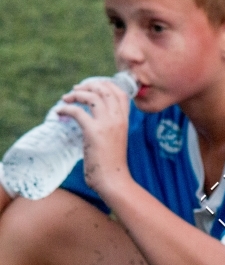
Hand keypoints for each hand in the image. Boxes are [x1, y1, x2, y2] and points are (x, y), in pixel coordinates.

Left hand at [55, 78, 131, 196]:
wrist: (113, 179)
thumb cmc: (112, 163)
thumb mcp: (116, 140)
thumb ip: (109, 127)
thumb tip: (94, 119)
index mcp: (125, 120)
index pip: (120, 92)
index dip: (105, 84)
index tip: (91, 87)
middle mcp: (118, 119)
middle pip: (105, 89)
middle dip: (88, 85)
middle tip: (75, 90)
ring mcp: (107, 124)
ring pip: (91, 96)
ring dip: (76, 94)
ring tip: (66, 98)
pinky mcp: (94, 132)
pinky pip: (77, 111)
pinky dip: (65, 108)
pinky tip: (59, 113)